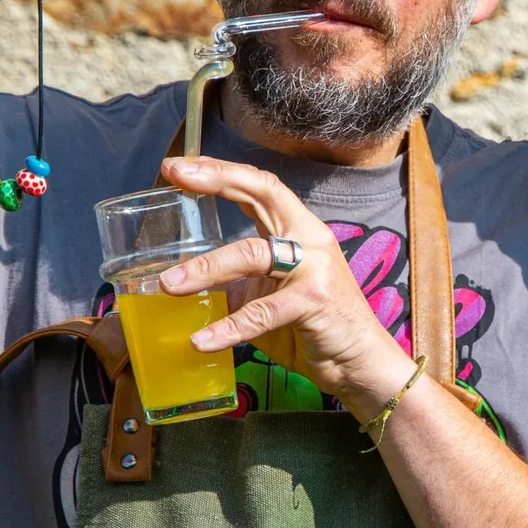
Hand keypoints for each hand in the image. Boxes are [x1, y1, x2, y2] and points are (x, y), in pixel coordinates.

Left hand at [155, 156, 408, 412]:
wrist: (359, 361)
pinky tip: (201, 340)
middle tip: (174, 176)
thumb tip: (179, 285)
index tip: (179, 166)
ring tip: (168, 285)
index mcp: (298, 230)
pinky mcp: (315, 301)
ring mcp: (315, 267)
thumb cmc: (313, 326)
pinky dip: (229, 327)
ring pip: (253, 253)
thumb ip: (235, 282)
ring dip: (206, 268)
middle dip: (217, 179)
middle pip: (263, 193)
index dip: (221, 171)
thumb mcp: (269, 295)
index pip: (259, 186)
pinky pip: (263, 312)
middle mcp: (309, 239)